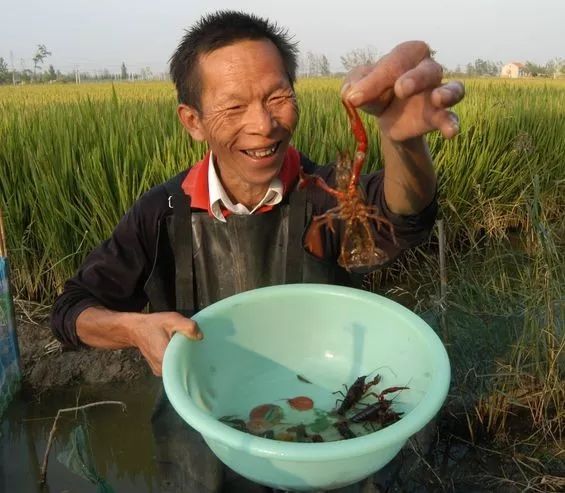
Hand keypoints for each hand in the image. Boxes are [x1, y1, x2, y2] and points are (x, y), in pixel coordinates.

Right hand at [129, 312, 202, 375]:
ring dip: (182, 358)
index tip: (198, 350)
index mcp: (165, 358)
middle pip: (182, 367)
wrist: (135, 329)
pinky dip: (176, 359)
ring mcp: (160, 371)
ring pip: (177, 368)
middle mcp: (162, 369)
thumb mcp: (172, 320)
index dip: (195, 358)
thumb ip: (187, 326)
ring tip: (183, 347)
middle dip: (189, 356)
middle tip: (191, 346)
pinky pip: (172, 367)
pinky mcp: (159, 370)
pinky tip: (178, 351)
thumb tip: (199, 336)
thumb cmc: (152, 325)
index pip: (186, 366)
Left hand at [342, 41, 464, 141]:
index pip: (395, 61)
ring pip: (452, 88)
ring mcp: (438, 92)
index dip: (376, 78)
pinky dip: (451, 123)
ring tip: (438, 99)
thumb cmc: (376, 91)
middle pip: (426, 70)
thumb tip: (350, 94)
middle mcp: (428, 69)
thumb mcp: (359, 86)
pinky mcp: (438, 116)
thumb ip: (354, 85)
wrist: (388, 117)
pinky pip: (451, 117)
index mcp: (407, 54)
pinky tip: (451, 131)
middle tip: (400, 89)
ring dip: (447, 93)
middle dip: (415, 78)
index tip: (355, 97)